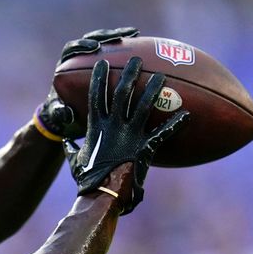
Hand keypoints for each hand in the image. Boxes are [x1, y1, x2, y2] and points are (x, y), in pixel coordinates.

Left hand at [35, 27, 141, 139]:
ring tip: (134, 33)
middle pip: (90, 40)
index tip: (95, 47)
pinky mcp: (104, 61)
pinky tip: (139, 38)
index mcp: (65, 67)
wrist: (72, 116)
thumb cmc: (65, 115)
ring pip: (104, 41)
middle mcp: (77, 58)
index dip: (82, 45)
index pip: (72, 50)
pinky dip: (127, 42)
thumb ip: (61, 114)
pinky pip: (116, 48)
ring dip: (118, 35)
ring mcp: (91, 58)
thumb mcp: (62, 116)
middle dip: (104, 36)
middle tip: (118, 38)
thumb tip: (66, 113)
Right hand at [63, 57, 188, 213]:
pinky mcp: (145, 147)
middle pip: (122, 93)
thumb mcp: (74, 160)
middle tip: (136, 60)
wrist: (103, 193)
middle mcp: (114, 126)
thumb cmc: (87, 178)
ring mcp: (130, 135)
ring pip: (144, 106)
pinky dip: (175, 124)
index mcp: (96, 126)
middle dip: (129, 74)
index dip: (98, 78)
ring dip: (153, 90)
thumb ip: (70, 148)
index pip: (96, 96)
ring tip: (160, 76)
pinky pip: (163, 133)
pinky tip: (187, 115)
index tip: (101, 62)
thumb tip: (65, 142)